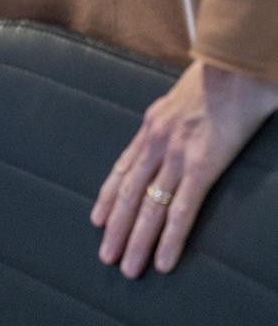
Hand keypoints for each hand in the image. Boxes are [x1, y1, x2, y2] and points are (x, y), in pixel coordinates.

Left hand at [91, 59, 277, 277]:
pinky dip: (170, 238)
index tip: (98, 218)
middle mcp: (156, 140)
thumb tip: (175, 129)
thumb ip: (173, 117)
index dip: (110, 195)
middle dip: (116, 226)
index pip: (124, 167)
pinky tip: (163, 260)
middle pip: (130, 192)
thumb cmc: (216, 77)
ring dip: (136, 240)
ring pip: (149, 206)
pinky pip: (182, 210)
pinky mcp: (200, 166)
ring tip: (127, 267)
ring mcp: (175, 154)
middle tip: (105, 255)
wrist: (233, 65)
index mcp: (152, 124)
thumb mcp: (181, 96)